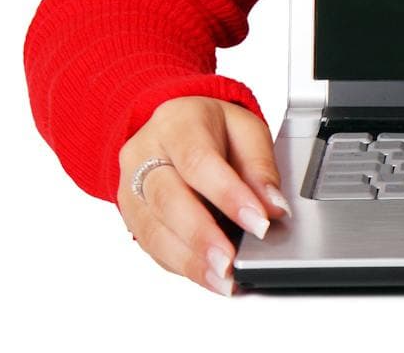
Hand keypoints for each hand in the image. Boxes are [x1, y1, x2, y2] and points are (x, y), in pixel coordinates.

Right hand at [116, 96, 292, 295]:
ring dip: (190, 260)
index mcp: (176, 123)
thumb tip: (273, 206)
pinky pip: (152, 247)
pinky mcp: (131, 217)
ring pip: (153, 229)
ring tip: (223, 279)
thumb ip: (260, 167)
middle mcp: (144, 154)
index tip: (259, 223)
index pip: (199, 161)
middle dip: (202, 236)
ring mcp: (131, 187)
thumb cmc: (212, 129)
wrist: (174, 128)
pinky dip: (183, 266)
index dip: (229, 195)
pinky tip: (208, 277)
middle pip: (168, 198)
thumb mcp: (246, 130)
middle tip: (231, 262)